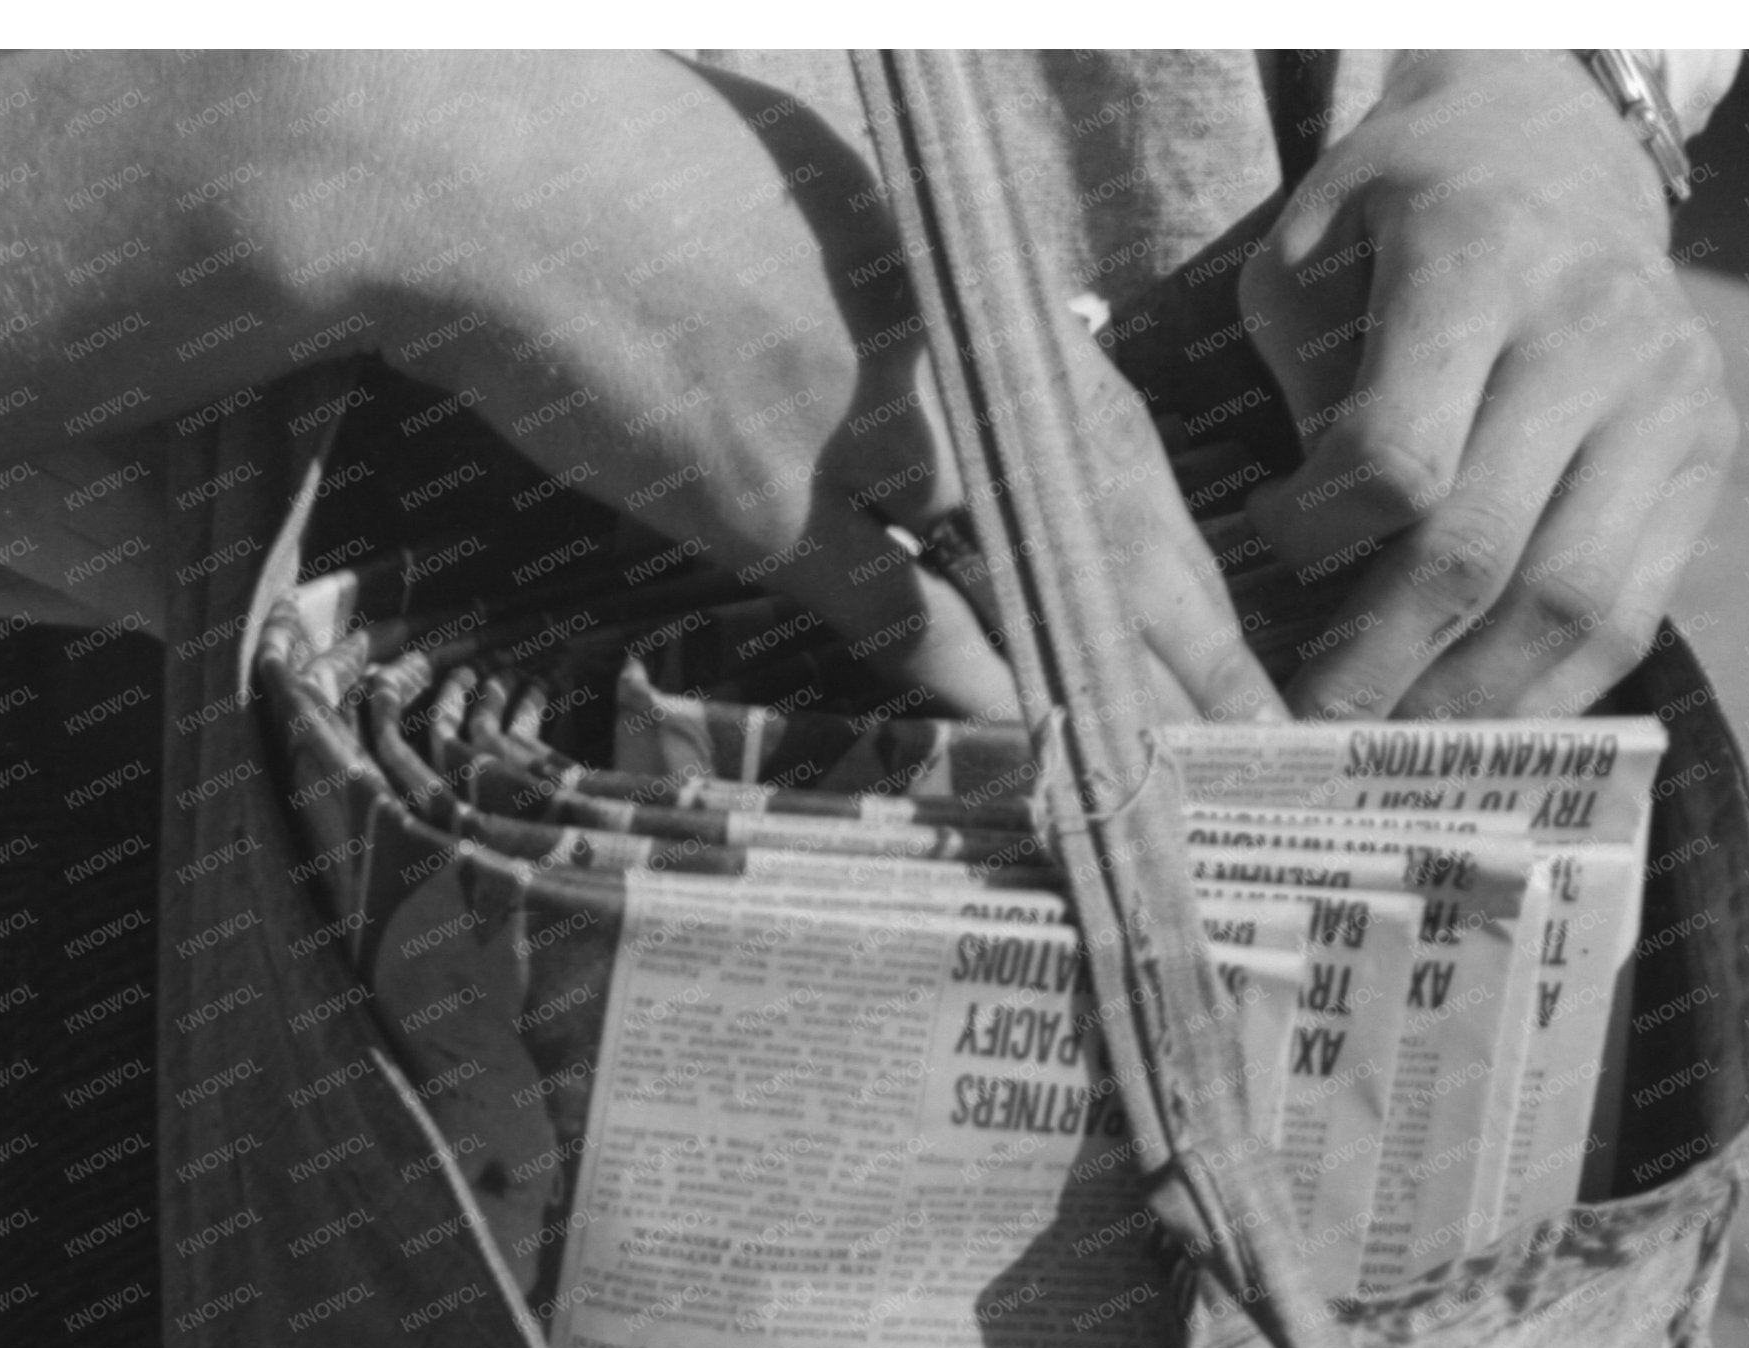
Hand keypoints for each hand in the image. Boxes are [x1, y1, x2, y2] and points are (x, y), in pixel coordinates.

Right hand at [363, 56, 1271, 724]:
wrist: (480, 169)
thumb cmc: (616, 171)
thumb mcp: (797, 224)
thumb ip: (881, 320)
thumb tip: (918, 428)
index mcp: (954, 278)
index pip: (1110, 431)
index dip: (1180, 543)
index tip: (1229, 626)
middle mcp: (936, 348)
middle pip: (1111, 514)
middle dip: (1197, 636)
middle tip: (1269, 729)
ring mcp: (861, 427)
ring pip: (1033, 576)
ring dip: (1114, 684)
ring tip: (1183, 777)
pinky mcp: (767, 497)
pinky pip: (900, 615)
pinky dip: (976, 685)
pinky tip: (1039, 750)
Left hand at [1236, 49, 1734, 720]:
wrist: (1559, 146)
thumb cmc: (1404, 212)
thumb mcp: (1314, 250)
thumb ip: (1304, 395)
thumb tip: (1305, 582)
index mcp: (1483, 258)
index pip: (1399, 456)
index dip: (1316, 536)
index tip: (1268, 550)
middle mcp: (1597, 329)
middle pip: (1482, 550)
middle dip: (1382, 665)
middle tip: (1311, 731)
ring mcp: (1670, 398)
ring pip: (1572, 604)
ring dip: (1471, 703)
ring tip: (1393, 757)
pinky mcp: (1707, 455)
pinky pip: (1634, 613)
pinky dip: (1552, 692)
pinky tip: (1480, 728)